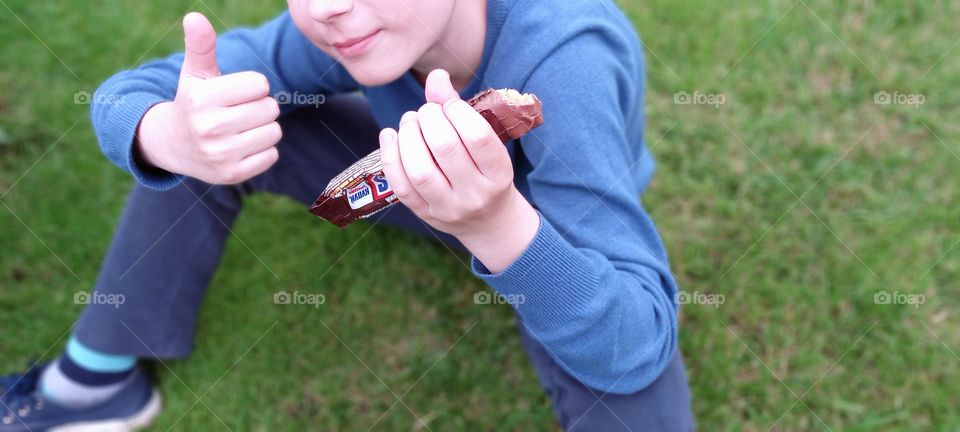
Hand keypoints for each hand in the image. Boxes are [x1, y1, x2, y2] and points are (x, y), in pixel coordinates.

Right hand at [135, 12, 280, 184]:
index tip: (236, 92)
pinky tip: (242, 146)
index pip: (260, 84)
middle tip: (238, 112)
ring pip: (274, 132)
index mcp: (202, 99)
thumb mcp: (194, 73)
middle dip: (259, 106)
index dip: (252, 86)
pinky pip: (272, 155)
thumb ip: (201, 46)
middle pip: (270, 108)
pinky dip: (263, 150)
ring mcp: (221, 155)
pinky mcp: (232, 175)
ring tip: (241, 128)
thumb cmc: (192, 103)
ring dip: (264, 128)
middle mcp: (210, 128)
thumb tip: (195, 17)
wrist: (174, 146)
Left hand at [379, 69, 539, 271]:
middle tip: (425, 112)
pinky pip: (401, 186)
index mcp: (499, 173)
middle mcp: (475, 193)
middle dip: (429, 118)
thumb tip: (435, 75)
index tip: (449, 105)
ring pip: (420, 170)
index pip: (478, 136)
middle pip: (445, 148)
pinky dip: (390, 156)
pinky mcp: (425, 215)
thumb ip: (460, 109)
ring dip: (408, 136)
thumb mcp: (487, 143)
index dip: (457, 111)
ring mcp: (449, 207)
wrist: (488, 222)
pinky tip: (390, 136)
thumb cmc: (487, 172)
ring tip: (410, 122)